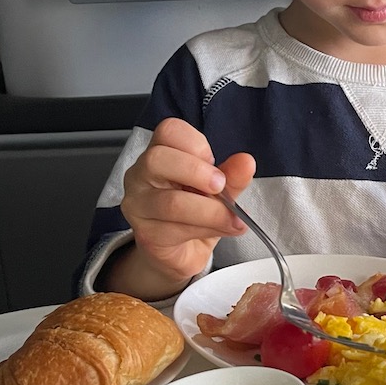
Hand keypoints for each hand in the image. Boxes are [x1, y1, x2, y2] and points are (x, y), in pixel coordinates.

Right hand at [110, 118, 254, 297]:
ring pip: (172, 202)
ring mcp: (139, 205)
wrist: (179, 254)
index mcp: (160, 153)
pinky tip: (219, 230)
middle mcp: (141, 175)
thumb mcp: (219, 191)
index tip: (214, 163)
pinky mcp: (146, 234)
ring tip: (232, 218)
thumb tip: (246, 162)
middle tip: (220, 187)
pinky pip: (175, 229)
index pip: (169, 130)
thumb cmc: (194, 214)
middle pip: (158, 159)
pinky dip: (205, 229)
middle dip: (198, 172)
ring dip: (210, 211)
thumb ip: (231, 176)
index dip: (196, 144)